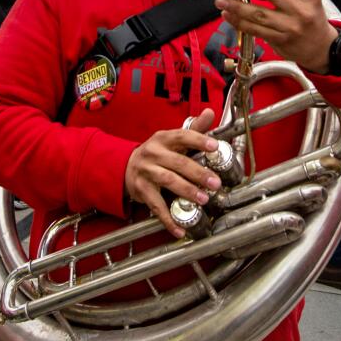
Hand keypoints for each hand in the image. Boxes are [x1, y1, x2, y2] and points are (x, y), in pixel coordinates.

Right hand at [124, 109, 220, 237]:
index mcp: (163, 138)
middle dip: (198, 173)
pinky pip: (156, 206)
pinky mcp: (141, 190)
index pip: (182, 136)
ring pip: (168, 181)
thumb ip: (193, 128)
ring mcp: (146, 172)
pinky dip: (168, 219)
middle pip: (177, 162)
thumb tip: (210, 112)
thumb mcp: (172, 139)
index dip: (198, 140)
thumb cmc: (156, 153)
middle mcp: (153, 153)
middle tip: (215, 182)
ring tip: (202, 199)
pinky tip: (180, 228)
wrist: (126, 167)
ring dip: (186, 191)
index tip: (214, 146)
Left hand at [214, 0, 338, 72]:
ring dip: (237, 7)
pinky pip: (255, 30)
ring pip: (259, 15)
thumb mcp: (310, 1)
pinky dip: (239, 22)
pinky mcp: (277, 40)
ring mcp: (287, 27)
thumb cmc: (313, 20)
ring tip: (221, 0)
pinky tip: (227, 14)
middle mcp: (299, 12)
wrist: (322, 49)